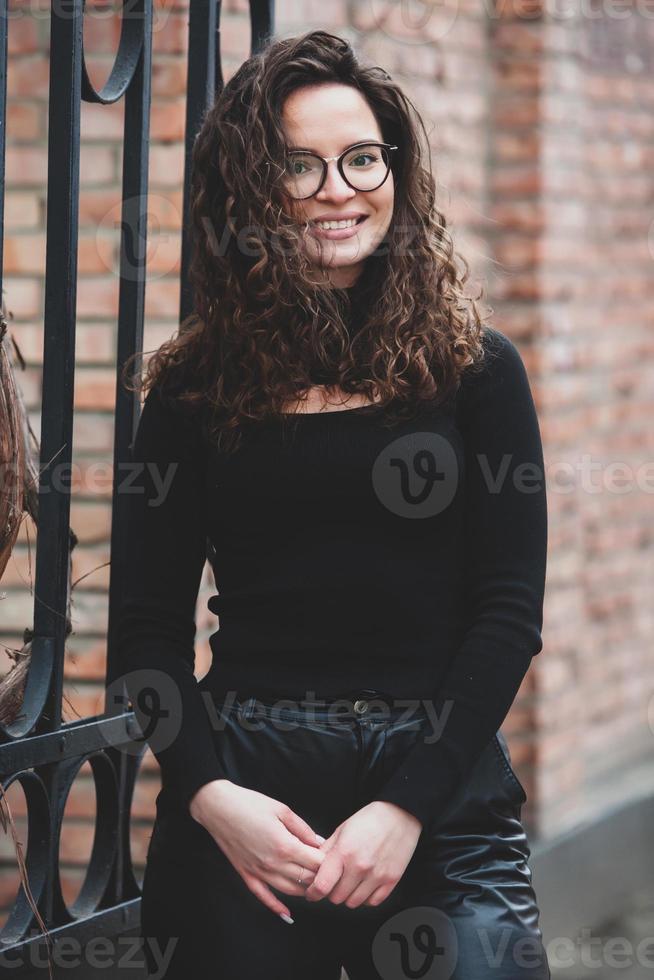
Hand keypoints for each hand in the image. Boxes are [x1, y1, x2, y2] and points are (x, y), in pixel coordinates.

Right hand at [189, 779, 324, 919]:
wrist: (219, 807)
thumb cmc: (250, 804)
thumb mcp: (282, 809)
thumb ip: (303, 829)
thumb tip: (320, 842)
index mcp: (285, 845)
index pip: (316, 863)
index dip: (328, 862)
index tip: (335, 858)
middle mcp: (273, 863)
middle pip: (305, 879)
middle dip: (320, 877)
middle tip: (329, 873)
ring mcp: (259, 871)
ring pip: (289, 890)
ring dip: (304, 891)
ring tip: (315, 887)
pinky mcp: (246, 874)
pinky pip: (263, 896)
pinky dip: (276, 907)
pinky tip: (287, 914)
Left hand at [303, 801, 421, 908]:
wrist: (399, 814)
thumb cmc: (369, 819)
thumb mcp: (342, 829)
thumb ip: (326, 850)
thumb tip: (313, 868)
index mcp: (344, 851)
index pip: (322, 885)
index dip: (313, 892)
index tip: (312, 893)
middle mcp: (359, 866)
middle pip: (336, 897)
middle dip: (331, 891)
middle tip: (334, 882)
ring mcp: (376, 875)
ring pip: (353, 903)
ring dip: (348, 896)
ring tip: (350, 882)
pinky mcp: (391, 880)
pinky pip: (372, 902)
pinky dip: (366, 898)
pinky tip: (364, 885)